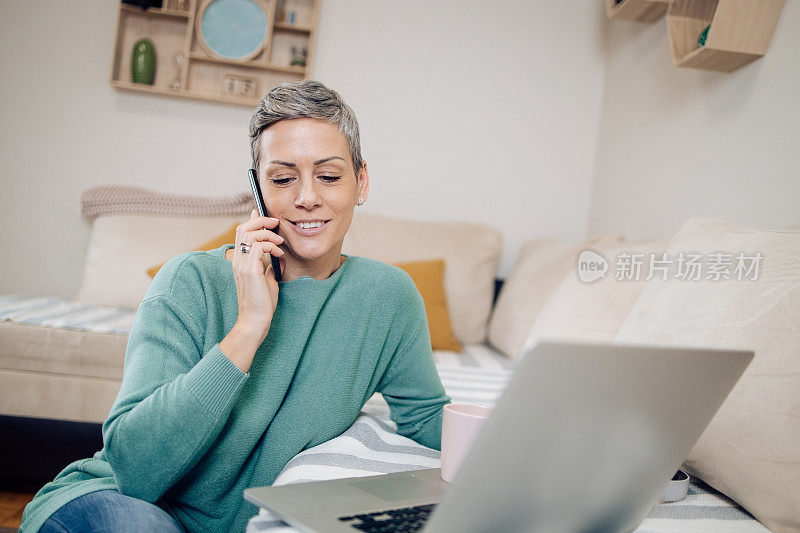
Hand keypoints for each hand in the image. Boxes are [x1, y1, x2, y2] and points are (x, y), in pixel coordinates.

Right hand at [220, 210, 284, 371]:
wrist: (255, 321)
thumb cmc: (261, 303)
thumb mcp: (267, 280)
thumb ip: (269, 266)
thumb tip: (278, 256)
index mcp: (240, 261)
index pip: (241, 233)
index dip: (251, 220)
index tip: (260, 212)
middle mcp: (238, 260)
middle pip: (243, 228)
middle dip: (260, 220)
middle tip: (276, 223)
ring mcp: (242, 264)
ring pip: (249, 233)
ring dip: (267, 233)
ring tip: (280, 242)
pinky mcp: (250, 270)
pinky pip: (258, 246)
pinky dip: (270, 245)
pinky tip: (279, 254)